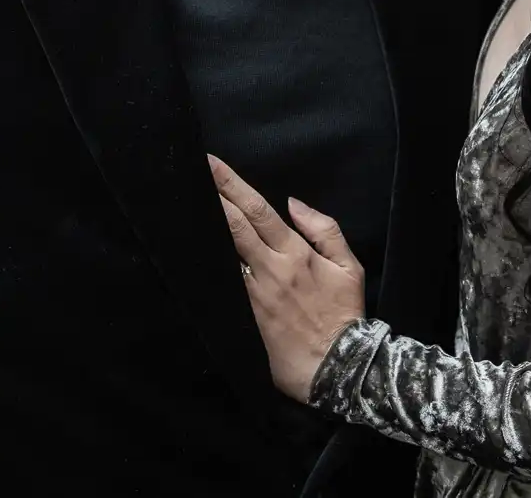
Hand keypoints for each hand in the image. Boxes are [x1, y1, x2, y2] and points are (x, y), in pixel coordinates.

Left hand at [210, 155, 365, 402]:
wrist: (336, 367)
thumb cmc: (344, 314)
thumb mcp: (348, 267)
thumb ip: (323, 229)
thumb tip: (293, 203)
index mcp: (295, 252)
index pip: (257, 210)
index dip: (231, 184)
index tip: (211, 164)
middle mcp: (269, 269)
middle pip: (232, 224)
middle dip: (210, 195)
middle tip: (188, 173)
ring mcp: (252, 294)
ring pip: (221, 253)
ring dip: (202, 228)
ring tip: (182, 206)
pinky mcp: (243, 317)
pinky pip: (221, 286)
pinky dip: (207, 267)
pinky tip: (189, 253)